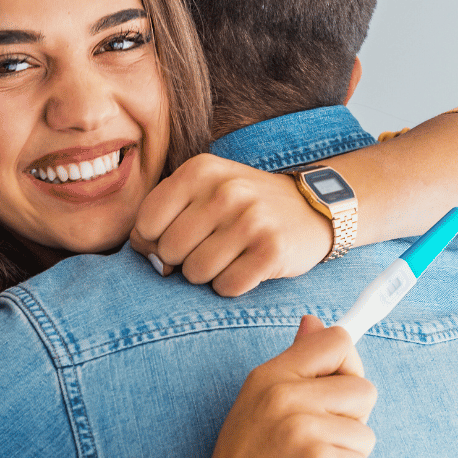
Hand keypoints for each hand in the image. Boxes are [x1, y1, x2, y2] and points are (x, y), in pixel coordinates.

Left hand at [130, 153, 333, 295]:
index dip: (155, 239)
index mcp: (200, 170)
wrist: (311, 207)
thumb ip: (164, 216)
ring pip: (196, 273)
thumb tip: (149, 259)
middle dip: (182, 259)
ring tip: (229, 256)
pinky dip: (233, 285)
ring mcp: (251, 220)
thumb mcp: (202, 191)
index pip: (146, 222)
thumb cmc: (243, 206)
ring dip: (208, 274)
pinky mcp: (273, 250)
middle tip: (209, 247)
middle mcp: (225, 191)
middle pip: (169, 251)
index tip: (179, 236)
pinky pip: (227, 287)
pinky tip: (247, 267)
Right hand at [173, 316, 376, 457]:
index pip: (336, 340)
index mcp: (268, 377)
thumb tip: (314, 321)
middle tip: (312, 450)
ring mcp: (302, 429)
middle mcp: (284, 395)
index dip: (348, 367)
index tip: (339, 397)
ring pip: (367, 436)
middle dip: (350, 425)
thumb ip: (292, 368)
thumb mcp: (257, 411)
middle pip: (364, 388)